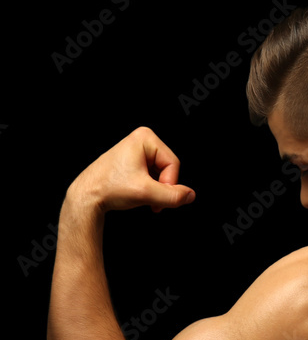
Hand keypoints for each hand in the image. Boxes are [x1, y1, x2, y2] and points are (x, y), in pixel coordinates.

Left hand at [68, 127, 195, 212]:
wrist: (86, 197)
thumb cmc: (109, 189)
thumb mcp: (146, 193)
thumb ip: (173, 196)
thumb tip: (191, 195)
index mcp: (144, 138)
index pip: (173, 164)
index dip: (168, 184)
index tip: (155, 198)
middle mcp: (140, 140)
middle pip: (168, 168)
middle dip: (161, 187)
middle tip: (150, 201)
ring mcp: (136, 150)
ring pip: (161, 174)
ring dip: (155, 190)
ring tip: (140, 197)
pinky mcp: (132, 161)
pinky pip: (152, 175)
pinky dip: (149, 188)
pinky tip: (136, 194)